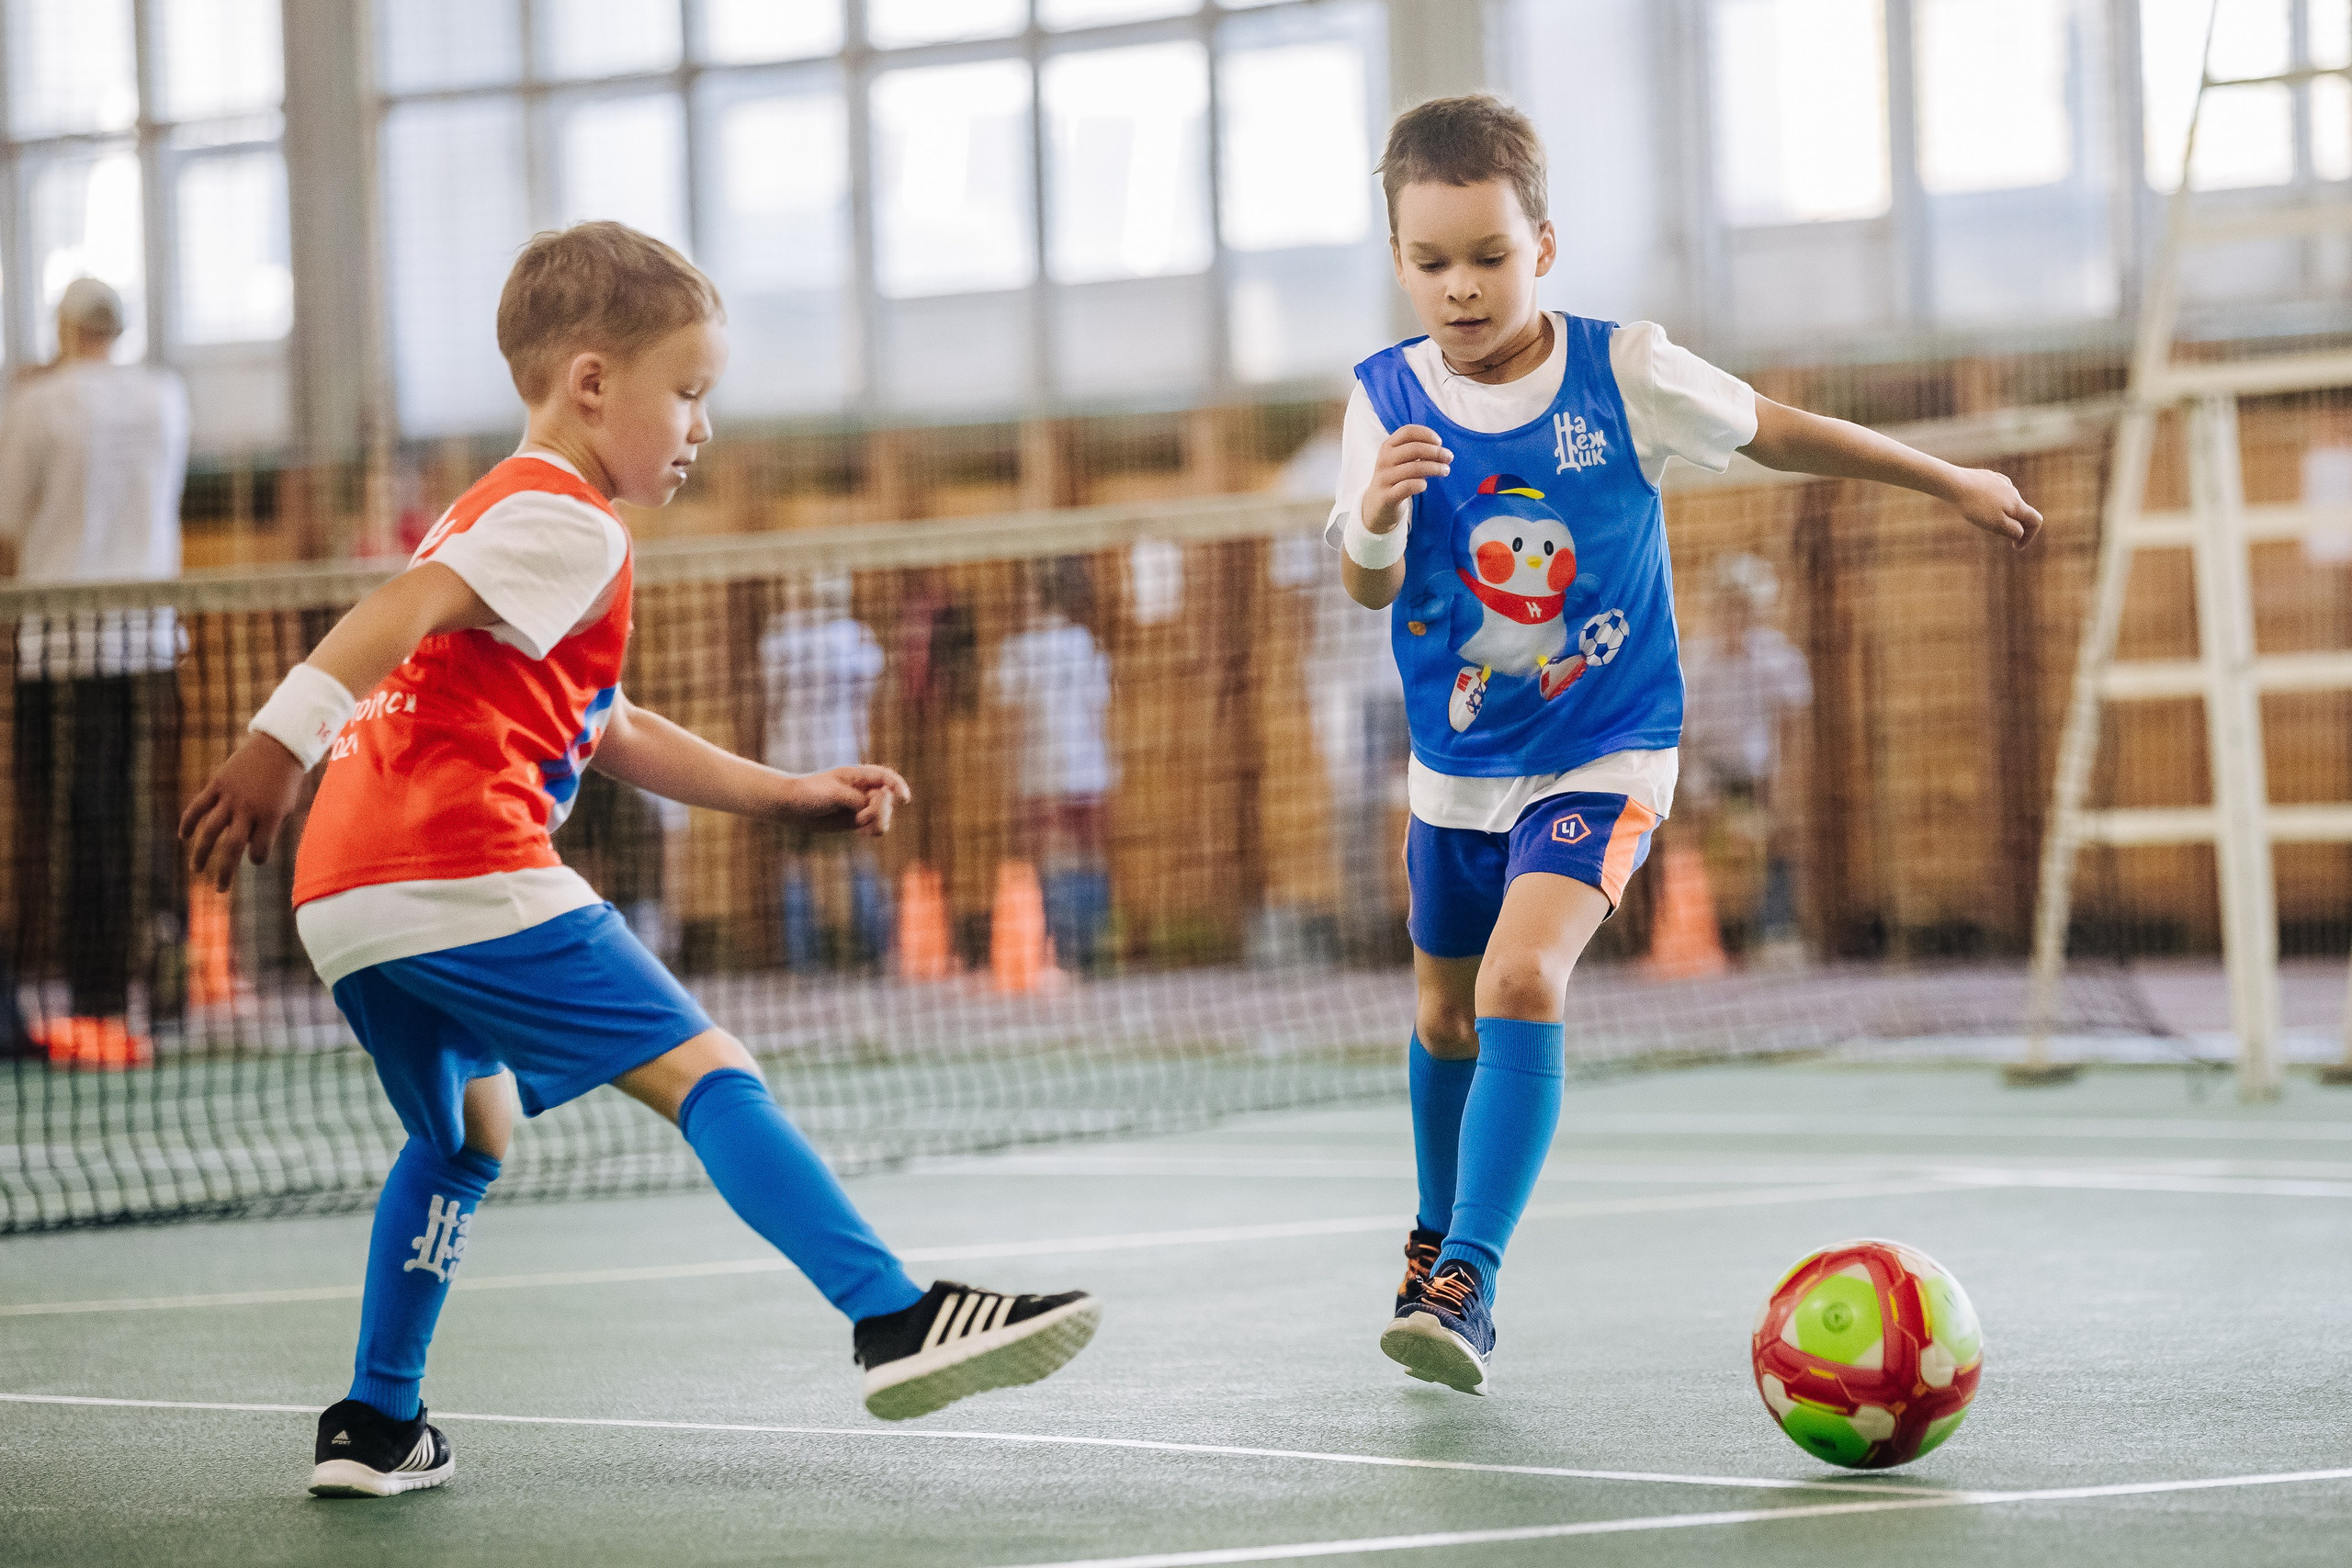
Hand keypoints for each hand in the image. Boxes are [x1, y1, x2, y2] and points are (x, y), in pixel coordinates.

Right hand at [180, 733, 306, 892]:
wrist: (278, 748)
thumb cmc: (286, 781)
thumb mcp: (287, 807)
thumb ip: (269, 829)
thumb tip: (250, 849)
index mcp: (270, 817)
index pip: (259, 851)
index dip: (257, 858)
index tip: (256, 857)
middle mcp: (249, 810)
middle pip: (231, 848)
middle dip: (225, 872)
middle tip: (220, 890)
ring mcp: (230, 797)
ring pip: (210, 831)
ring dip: (201, 852)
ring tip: (196, 869)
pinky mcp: (217, 785)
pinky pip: (198, 807)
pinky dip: (188, 822)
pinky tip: (183, 837)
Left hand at [784, 764, 912, 836]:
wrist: (791, 806)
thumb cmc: (810, 792)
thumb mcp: (835, 793)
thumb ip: (857, 800)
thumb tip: (873, 810)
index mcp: (858, 776)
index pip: (885, 777)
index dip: (897, 786)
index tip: (903, 798)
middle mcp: (863, 790)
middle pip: (887, 800)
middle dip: (881, 810)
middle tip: (864, 818)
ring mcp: (860, 806)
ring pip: (883, 816)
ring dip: (878, 822)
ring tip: (862, 828)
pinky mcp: (855, 821)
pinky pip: (873, 827)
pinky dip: (872, 830)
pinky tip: (862, 833)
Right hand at [1359, 424, 1451, 535]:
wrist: (1376, 505)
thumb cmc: (1395, 479)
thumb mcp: (1399, 460)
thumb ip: (1415, 451)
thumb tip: (1441, 449)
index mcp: (1387, 447)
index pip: (1408, 432)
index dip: (1426, 434)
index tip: (1439, 442)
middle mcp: (1384, 460)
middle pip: (1414, 448)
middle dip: (1436, 452)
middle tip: (1449, 457)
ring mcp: (1384, 478)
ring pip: (1414, 468)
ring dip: (1435, 468)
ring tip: (1445, 470)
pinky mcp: (1386, 496)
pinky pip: (1407, 486)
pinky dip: (1421, 484)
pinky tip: (1425, 485)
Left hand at [1945, 466, 2042, 550]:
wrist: (1954, 483)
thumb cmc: (1975, 506)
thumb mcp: (1996, 524)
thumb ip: (2013, 530)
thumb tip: (2020, 533)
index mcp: (2017, 504)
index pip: (2035, 520)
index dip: (2029, 536)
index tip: (2015, 547)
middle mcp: (2012, 490)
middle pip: (2020, 511)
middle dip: (2011, 525)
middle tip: (1990, 530)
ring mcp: (1999, 482)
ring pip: (2006, 501)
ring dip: (1999, 513)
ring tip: (1978, 516)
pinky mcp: (1987, 477)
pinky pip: (1993, 492)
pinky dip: (1989, 502)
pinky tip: (1974, 503)